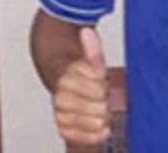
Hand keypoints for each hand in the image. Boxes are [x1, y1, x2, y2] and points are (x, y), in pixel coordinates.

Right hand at [52, 27, 112, 145]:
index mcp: (67, 78)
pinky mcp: (64, 129)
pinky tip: (100, 124)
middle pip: (101, 107)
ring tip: (100, 109)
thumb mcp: (90, 60)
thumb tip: (87, 31)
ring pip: (97, 123)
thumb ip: (92, 49)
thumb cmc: (82, 73)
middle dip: (106, 101)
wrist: (62, 87)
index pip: (100, 88)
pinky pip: (88, 137)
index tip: (103, 82)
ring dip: (103, 117)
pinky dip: (98, 133)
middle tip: (103, 97)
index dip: (106, 86)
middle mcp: (61, 98)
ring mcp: (62, 114)